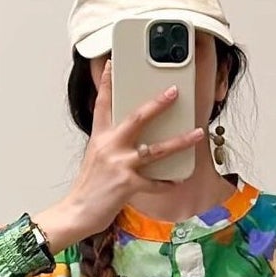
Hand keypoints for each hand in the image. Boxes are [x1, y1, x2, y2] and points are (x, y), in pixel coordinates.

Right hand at [34, 60, 207, 250]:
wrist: (77, 212)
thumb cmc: (89, 188)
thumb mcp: (96, 158)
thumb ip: (111, 145)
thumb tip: (133, 138)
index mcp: (100, 137)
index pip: (102, 104)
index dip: (106, 82)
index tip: (111, 64)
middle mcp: (109, 146)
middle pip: (137, 118)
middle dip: (158, 104)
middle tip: (174, 91)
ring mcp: (119, 164)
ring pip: (156, 149)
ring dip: (180, 141)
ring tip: (198, 134)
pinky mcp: (126, 184)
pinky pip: (155, 182)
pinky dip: (168, 182)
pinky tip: (179, 179)